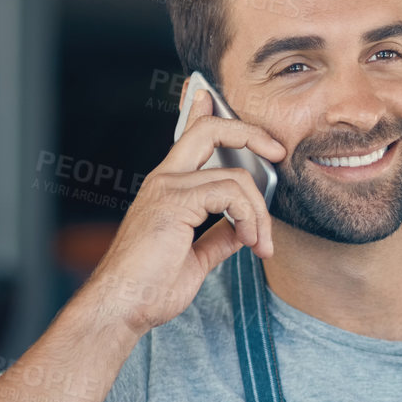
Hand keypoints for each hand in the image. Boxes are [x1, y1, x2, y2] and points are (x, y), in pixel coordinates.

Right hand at [80, 87, 287, 335]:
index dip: (203, 109)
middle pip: (210, 130)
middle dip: (251, 133)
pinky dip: (250, 218)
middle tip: (278, 153)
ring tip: (262, 244)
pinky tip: (251, 242)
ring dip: (260, 213)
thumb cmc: (150, 286)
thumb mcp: (194, 258)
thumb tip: (241, 232)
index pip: (189, 136)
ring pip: (235, 176)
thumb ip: (218, 238)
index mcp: (168, 188)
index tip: (214, 95)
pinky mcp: (174, 202)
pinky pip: (230, 193)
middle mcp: (165, 179)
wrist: (123, 306)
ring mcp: (167, 188)